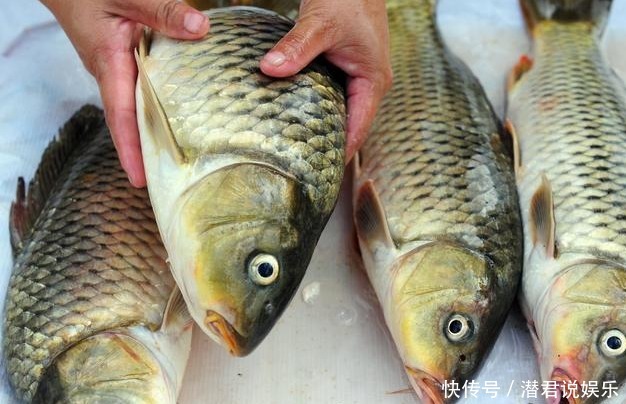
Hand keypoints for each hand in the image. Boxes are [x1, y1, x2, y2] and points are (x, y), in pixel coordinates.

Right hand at [41, 0, 209, 186]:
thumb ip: (163, 11)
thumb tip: (200, 30)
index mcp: (108, 62)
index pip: (121, 114)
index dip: (130, 148)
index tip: (140, 179)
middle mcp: (109, 73)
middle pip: (128, 122)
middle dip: (143, 154)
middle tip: (165, 183)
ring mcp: (114, 70)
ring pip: (135, 109)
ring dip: (151, 134)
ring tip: (174, 162)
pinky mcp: (122, 63)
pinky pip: (140, 92)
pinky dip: (156, 109)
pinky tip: (176, 118)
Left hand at [260, 0, 391, 162]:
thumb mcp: (321, 22)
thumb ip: (297, 47)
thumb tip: (270, 69)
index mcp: (373, 82)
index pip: (357, 131)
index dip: (339, 154)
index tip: (318, 174)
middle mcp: (368, 84)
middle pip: (349, 126)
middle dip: (327, 146)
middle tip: (299, 167)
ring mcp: (357, 77)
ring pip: (339, 112)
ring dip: (320, 128)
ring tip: (294, 150)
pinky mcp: (344, 68)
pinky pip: (331, 97)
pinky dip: (315, 108)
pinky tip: (293, 116)